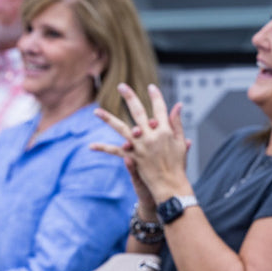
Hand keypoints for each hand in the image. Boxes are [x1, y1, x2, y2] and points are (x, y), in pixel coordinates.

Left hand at [93, 84, 191, 207]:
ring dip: (108, 119)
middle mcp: (151, 135)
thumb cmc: (178, 163)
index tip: (151, 87)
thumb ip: (177, 122)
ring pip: (121, 128)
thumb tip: (178, 105)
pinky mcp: (133, 157)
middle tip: (121, 86)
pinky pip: (115, 151)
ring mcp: (140, 146)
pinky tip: (91, 146)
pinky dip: (103, 148)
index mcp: (165, 131)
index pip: (159, 109)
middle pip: (138, 112)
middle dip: (130, 97)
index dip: (155, 97)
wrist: (171, 185)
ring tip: (95, 111)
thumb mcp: (180, 142)